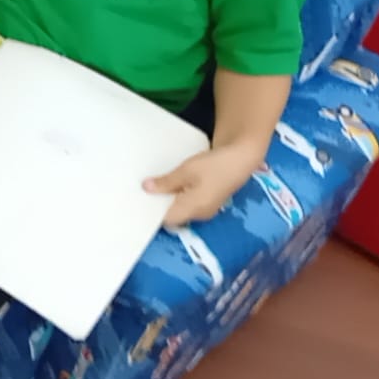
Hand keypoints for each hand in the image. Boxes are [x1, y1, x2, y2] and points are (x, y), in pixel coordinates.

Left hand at [144, 142, 260, 226]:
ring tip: (151, 185)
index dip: (151, 212)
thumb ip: (166, 182)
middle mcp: (199, 214)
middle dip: (157, 204)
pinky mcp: (208, 200)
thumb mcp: (186, 171)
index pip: (166, 220)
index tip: (136, 201)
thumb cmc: (215, 165)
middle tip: (140, 191)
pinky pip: (187, 202)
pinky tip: (169, 183)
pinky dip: (177, 195)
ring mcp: (205, 208)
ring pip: (180, 208)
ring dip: (167, 198)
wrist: (242, 158)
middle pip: (172, 215)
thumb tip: (145, 189)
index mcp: (193, 209)